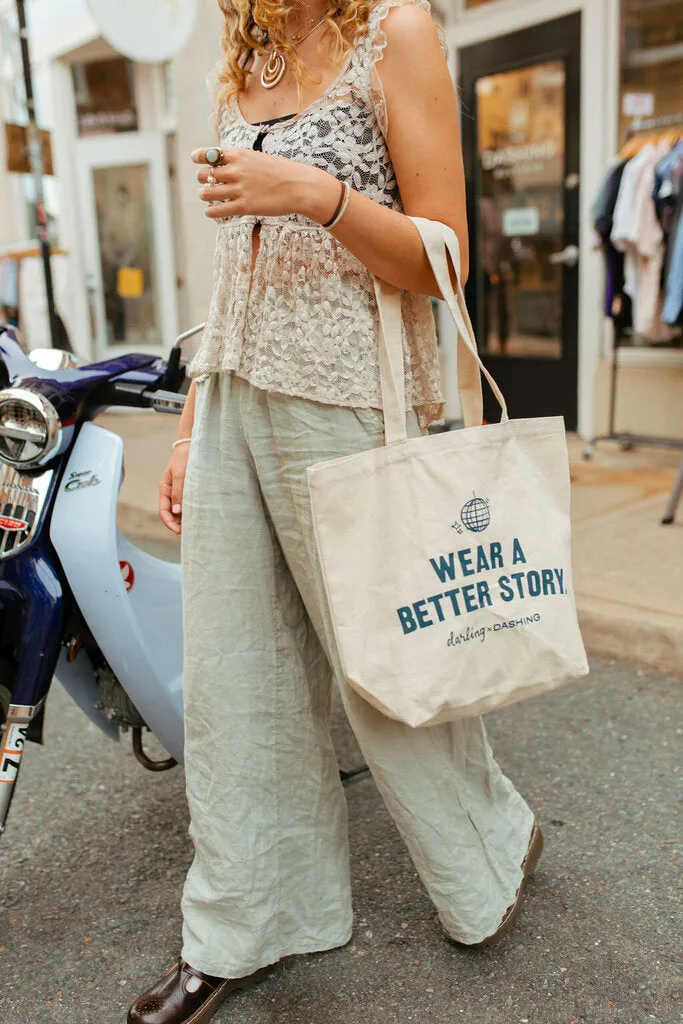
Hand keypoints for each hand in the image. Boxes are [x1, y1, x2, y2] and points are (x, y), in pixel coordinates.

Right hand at [159, 444, 189, 535]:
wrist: (193, 444)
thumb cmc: (184, 457)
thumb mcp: (180, 474)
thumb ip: (179, 492)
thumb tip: (177, 512)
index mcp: (165, 490)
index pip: (164, 512)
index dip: (170, 524)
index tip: (179, 532)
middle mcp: (172, 493)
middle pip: (173, 514)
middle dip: (179, 524)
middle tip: (191, 533)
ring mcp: (180, 491)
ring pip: (181, 510)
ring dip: (186, 518)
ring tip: (197, 526)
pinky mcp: (190, 489)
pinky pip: (189, 503)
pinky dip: (193, 510)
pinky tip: (201, 515)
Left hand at [193, 147, 339, 222]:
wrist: (300, 187)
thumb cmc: (282, 172)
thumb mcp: (259, 159)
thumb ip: (241, 161)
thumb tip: (225, 166)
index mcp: (239, 155)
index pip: (208, 153)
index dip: (198, 157)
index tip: (196, 160)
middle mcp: (236, 170)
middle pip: (204, 174)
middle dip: (202, 179)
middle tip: (207, 183)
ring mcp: (239, 189)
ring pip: (207, 193)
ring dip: (204, 195)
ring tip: (208, 196)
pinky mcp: (244, 207)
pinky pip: (217, 210)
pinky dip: (210, 211)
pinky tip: (211, 211)